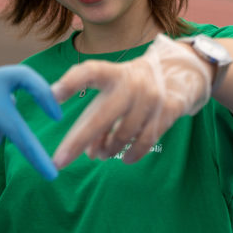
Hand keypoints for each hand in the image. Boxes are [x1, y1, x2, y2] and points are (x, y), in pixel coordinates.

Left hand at [50, 35, 211, 167]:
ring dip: (107, 150)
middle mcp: (131, 84)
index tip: (52, 95)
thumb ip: (97, 116)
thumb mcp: (114, 90)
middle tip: (59, 161)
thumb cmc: (132, 86)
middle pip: (100, 118)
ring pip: (122, 136)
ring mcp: (151, 98)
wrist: (180, 74)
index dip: (71, 82)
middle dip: (77, 141)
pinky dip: (131, 154)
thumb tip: (87, 152)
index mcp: (113, 73)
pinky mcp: (169, 112)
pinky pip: (144, 142)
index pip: (89, 72)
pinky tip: (125, 158)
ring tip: (102, 154)